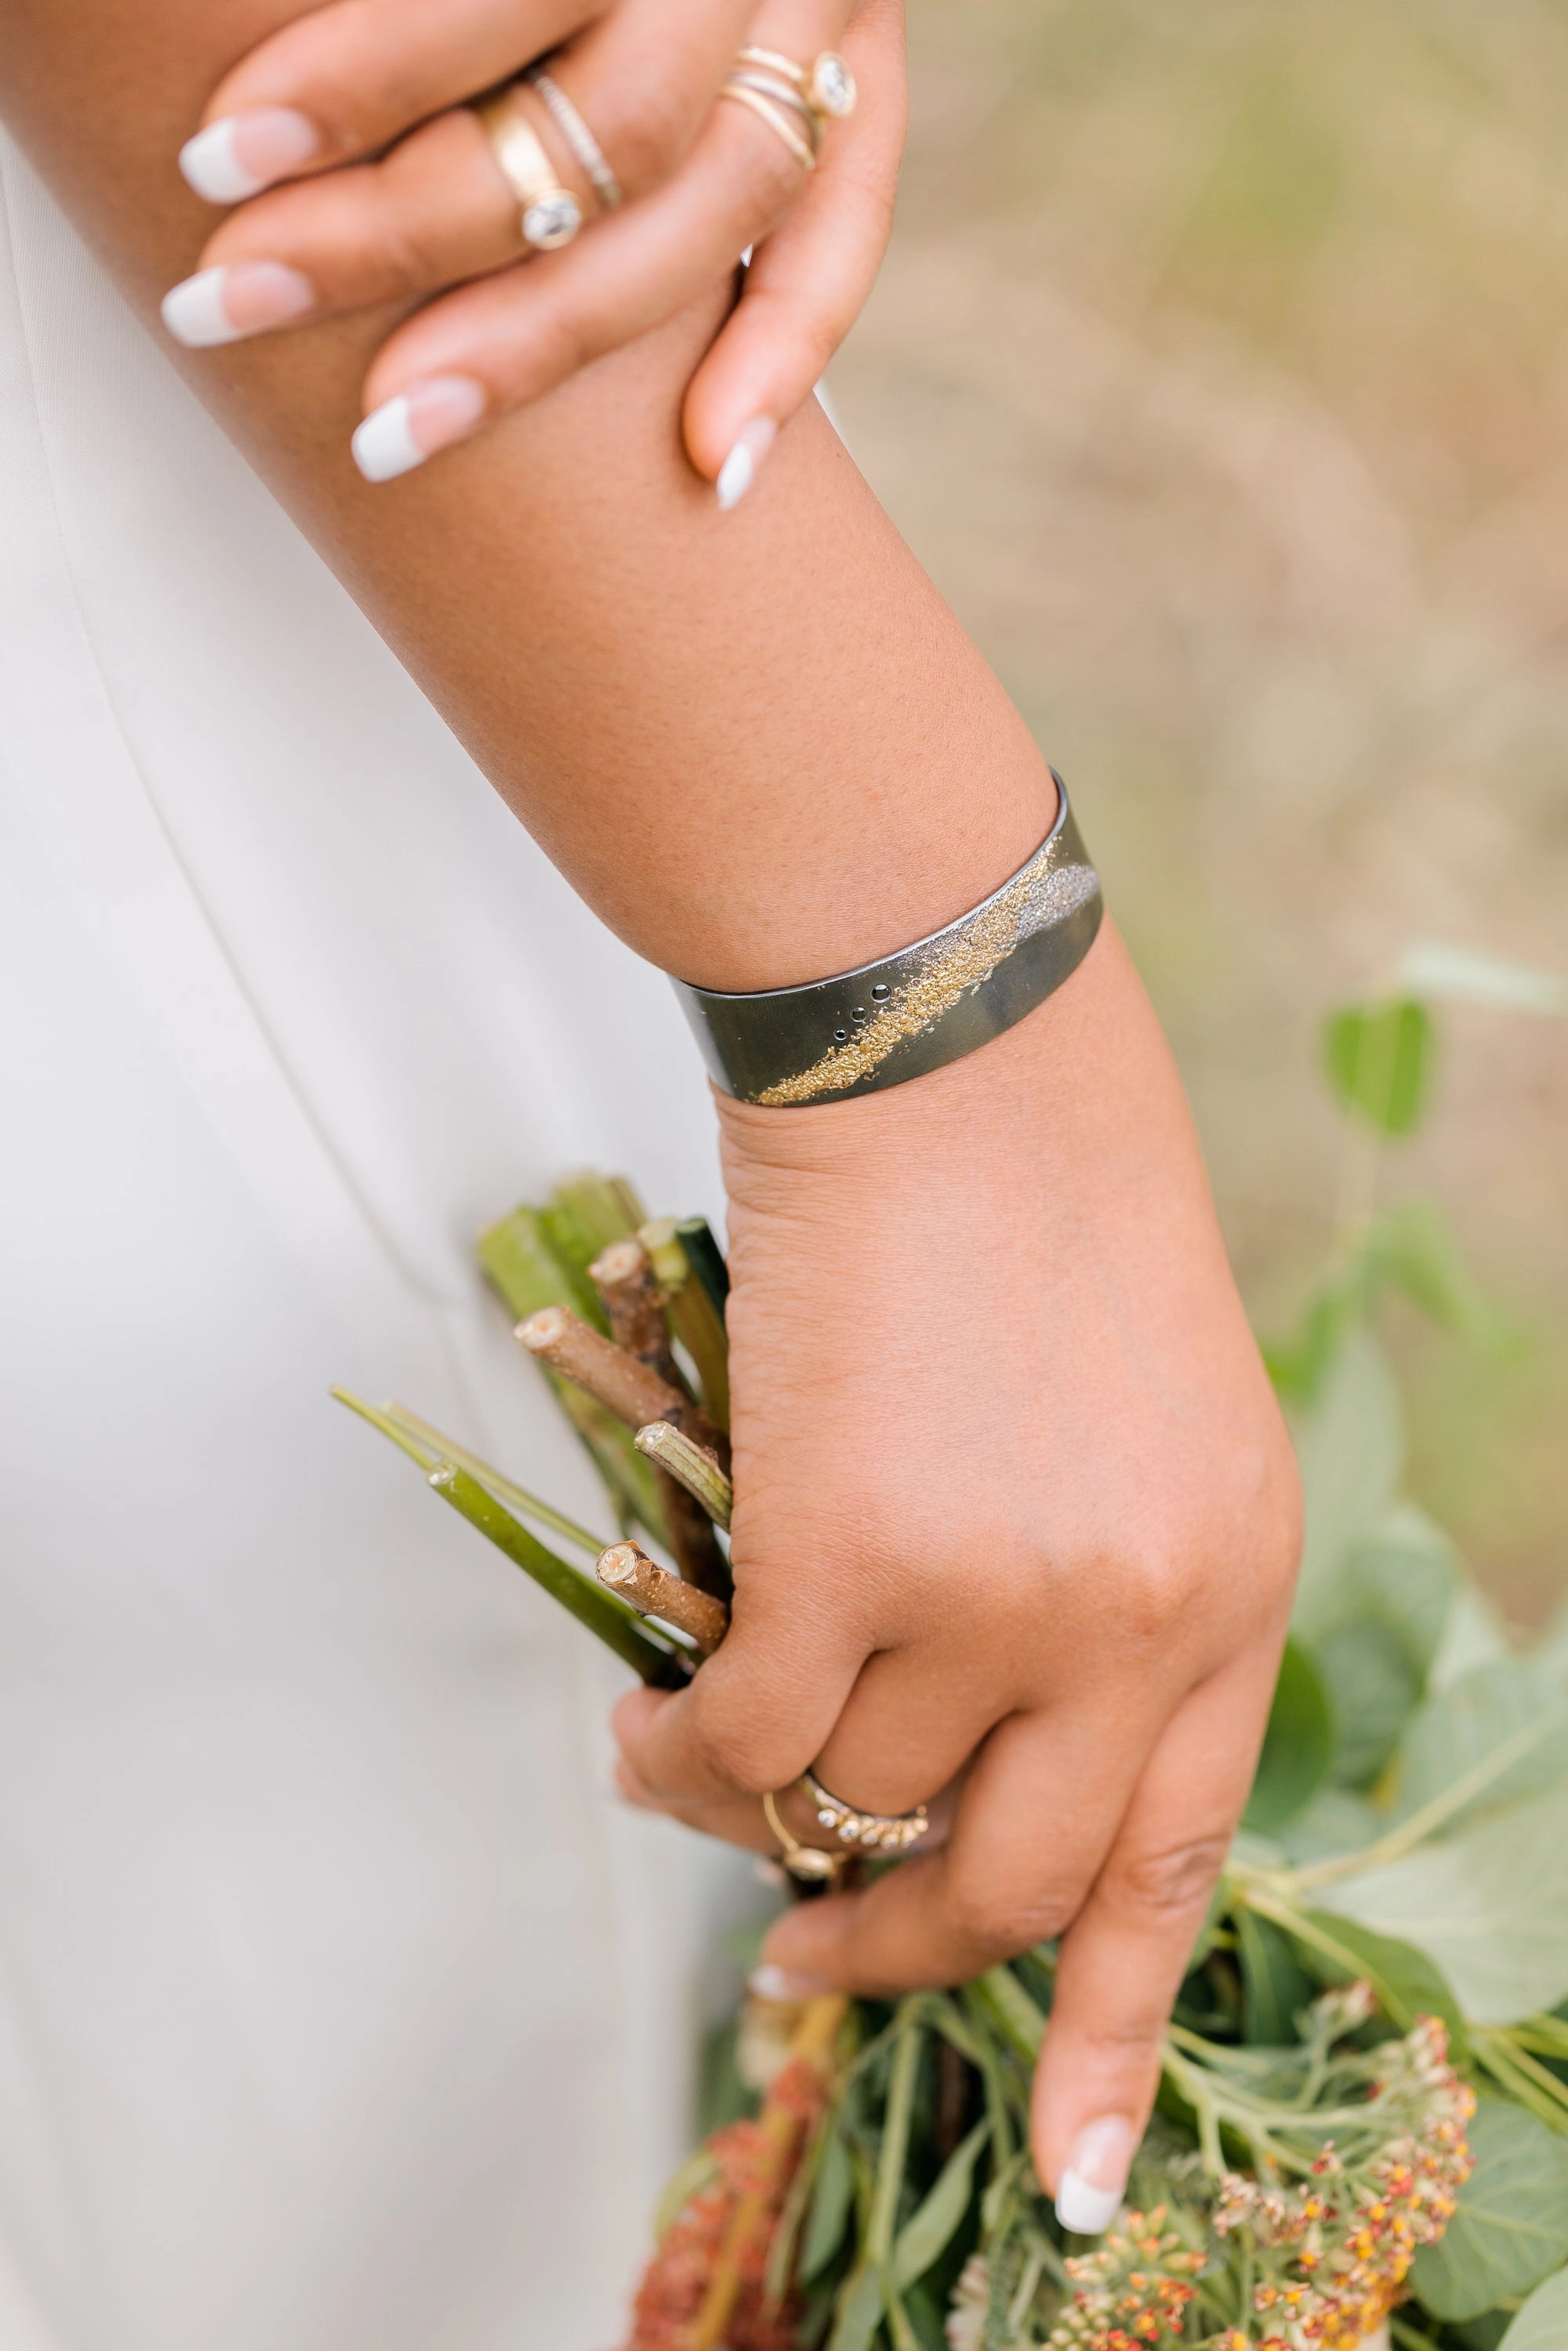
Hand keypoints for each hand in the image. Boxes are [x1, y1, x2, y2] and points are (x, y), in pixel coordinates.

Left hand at [161, 0, 905, 490]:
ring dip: (546, 341)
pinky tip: (709, 466)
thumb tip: (252, 122)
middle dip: (407, 239)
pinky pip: (843, 228)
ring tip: (392, 430)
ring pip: (716, 202)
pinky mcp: (866, 66)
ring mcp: (818, 4)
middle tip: (234, 301)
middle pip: (609, 128)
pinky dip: (783, 353)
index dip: (360, 84)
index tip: (215, 162)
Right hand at [614, 924, 1301, 2217]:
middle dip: (892, 1949)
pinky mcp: (847, 1558)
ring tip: (692, 1750)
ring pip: (847, 1798)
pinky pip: (743, 1739)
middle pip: (1006, 1884)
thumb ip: (1092, 1591)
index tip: (1071, 2156)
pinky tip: (648, 1720)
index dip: (1108, 2022)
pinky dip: (678, 1752)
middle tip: (809, 1952)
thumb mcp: (1139, 1419)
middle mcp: (1136, 1618)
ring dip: (758, 1804)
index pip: (1174, 1861)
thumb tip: (943, 1754)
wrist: (952, 1051)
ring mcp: (996, 1600)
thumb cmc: (1032, 1203)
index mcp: (1234, 1582)